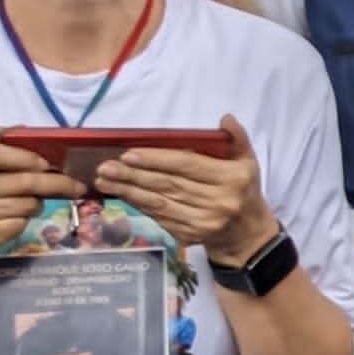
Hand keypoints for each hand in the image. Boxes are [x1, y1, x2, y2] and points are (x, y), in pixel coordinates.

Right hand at [0, 129, 75, 268]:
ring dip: (40, 202)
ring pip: (28, 204)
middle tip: (78, 185)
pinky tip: (17, 217)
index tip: (47, 163)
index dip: (25, 157)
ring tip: (34, 201)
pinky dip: (27, 219)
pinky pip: (21, 223)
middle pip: (24, 182)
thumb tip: (32, 131)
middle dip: (58, 183)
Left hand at [94, 119, 267, 256]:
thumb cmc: (243, 191)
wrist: (247, 234)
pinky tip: (123, 194)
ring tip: (105, 179)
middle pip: (168, 184)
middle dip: (133, 175)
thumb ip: (237, 139)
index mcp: (232, 179)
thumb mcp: (248, 163)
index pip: (188, 166)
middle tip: (106, 166)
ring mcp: (202, 222)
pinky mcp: (188, 236)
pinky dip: (138, 205)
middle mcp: (218, 201)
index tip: (129, 154)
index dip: (157, 160)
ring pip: (158, 203)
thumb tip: (225, 117)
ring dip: (128, 191)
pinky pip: (158, 217)